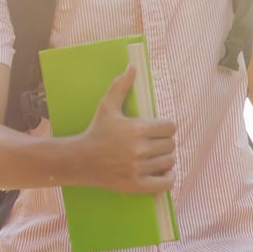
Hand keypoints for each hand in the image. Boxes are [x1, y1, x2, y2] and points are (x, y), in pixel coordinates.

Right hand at [75, 66, 176, 192]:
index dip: (165, 128)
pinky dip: (168, 178)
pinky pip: (166, 182)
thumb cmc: (96, 131)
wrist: (80, 160)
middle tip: (153, 144)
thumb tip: (132, 66)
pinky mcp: (137, 185)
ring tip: (154, 157)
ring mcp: (139, 168)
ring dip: (165, 159)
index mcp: (137, 128)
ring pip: (170, 162)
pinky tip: (161, 172)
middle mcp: (140, 149)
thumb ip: (121, 86)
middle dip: (164, 143)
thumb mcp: (107, 106)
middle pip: (171, 144)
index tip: (157, 130)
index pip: (170, 127)